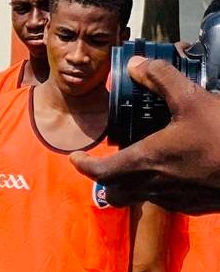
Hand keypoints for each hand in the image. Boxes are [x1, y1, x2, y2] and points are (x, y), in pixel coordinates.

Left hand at [71, 56, 219, 213]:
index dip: (83, 165)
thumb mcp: (192, 99)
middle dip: (106, 180)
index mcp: (145, 162)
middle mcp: (154, 187)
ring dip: (133, 184)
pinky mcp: (196, 206)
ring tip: (142, 162)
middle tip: (108, 163)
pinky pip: (168, 200)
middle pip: (114, 193)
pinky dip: (161, 188)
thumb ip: (162, 79)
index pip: (100, 173)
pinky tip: (176, 169)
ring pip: (140, 198)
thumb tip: (138, 65)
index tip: (76, 158)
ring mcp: (176, 200)